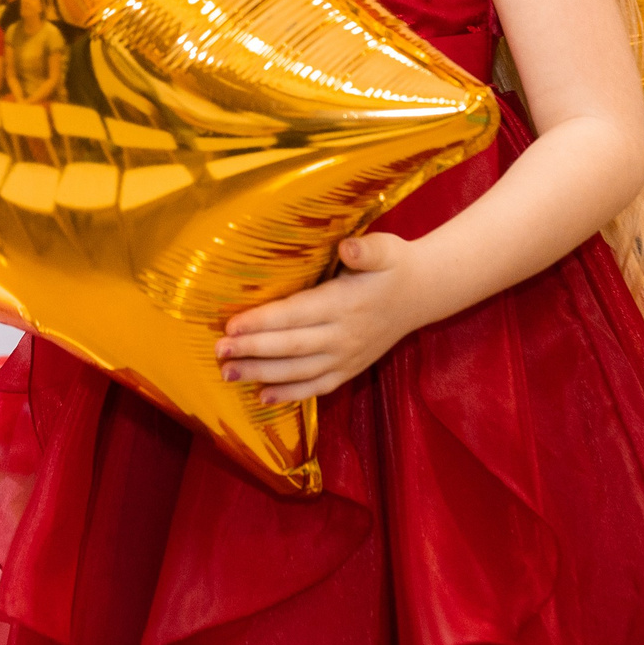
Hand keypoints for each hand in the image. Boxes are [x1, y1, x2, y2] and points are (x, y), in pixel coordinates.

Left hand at [214, 231, 438, 404]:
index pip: (295, 315)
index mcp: (344, 303)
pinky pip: (318, 387)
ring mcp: (347, 356)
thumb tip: (347, 247)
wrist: (424, 292)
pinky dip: (290, 394)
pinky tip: (263, 397)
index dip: (262, 321)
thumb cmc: (395, 265)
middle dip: (252, 351)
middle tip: (218, 352)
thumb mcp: (385, 249)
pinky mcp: (351, 369)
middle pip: (291, 347)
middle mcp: (343, 335)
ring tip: (228, 375)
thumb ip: (366, 250)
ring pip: (299, 371)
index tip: (231, 326)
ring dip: (262, 375)